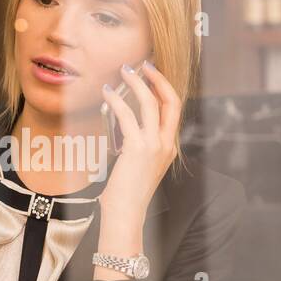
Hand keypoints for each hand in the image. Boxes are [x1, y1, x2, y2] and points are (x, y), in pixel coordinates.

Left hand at [97, 61, 180, 266]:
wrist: (126, 214)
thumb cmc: (127, 194)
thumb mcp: (138, 166)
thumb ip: (137, 146)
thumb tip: (123, 124)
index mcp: (169, 147)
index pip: (173, 110)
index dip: (164, 88)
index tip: (150, 74)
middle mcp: (167, 144)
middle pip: (170, 101)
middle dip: (157, 78)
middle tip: (141, 65)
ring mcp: (154, 146)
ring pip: (150, 103)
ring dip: (136, 83)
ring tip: (123, 71)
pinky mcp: (138, 149)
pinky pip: (128, 116)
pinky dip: (116, 100)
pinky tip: (107, 93)